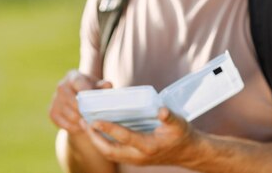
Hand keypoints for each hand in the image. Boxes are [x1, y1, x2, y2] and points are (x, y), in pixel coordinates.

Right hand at [49, 70, 112, 133]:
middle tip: (97, 119)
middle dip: (86, 112)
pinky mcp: (52, 112)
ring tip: (91, 124)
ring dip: (82, 122)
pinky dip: (75, 128)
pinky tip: (82, 126)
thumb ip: (103, 86)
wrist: (77, 101)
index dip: (87, 92)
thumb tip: (108, 85)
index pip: (78, 82)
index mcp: (73, 76)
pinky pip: (65, 124)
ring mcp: (55, 99)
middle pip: (74, 102)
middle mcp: (61, 86)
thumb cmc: (91, 91)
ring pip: (71, 115)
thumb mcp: (98, 87)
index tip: (96, 102)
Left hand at [82, 107, 198, 166]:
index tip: (94, 120)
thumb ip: (169, 116)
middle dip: (94, 138)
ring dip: (96, 141)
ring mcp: (135, 159)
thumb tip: (161, 110)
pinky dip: (103, 143)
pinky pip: (114, 153)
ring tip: (85, 125)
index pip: (124, 137)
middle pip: (110, 151)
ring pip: (110, 153)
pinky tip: (97, 131)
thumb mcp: (179, 123)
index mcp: (148, 146)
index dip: (108, 129)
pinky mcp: (134, 158)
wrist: (189, 153)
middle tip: (82, 122)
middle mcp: (139, 156)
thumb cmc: (182, 135)